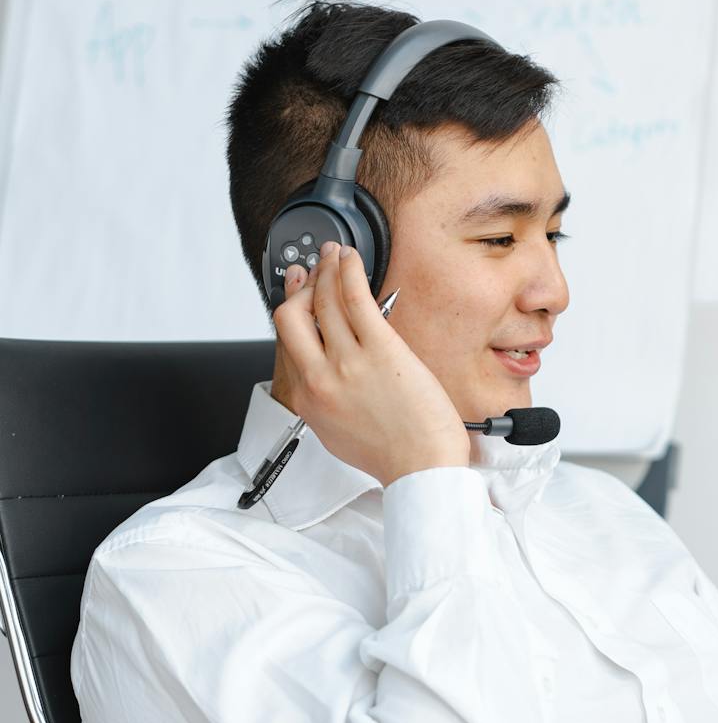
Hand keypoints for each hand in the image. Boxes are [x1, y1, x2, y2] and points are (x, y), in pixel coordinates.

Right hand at [274, 241, 470, 484]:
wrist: (422, 467)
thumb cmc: (393, 455)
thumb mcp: (339, 433)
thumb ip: (326, 402)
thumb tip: (328, 376)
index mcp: (309, 399)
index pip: (289, 344)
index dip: (293, 313)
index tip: (297, 297)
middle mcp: (321, 377)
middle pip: (290, 317)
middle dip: (301, 289)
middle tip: (313, 274)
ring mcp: (348, 361)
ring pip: (323, 301)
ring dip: (326, 270)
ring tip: (334, 255)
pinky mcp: (380, 349)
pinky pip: (355, 298)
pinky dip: (348, 271)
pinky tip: (351, 259)